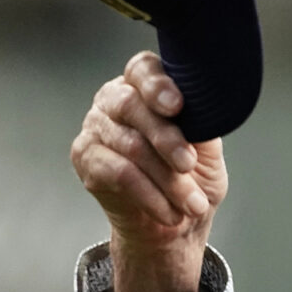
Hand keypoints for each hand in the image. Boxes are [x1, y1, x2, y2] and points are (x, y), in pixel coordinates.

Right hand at [72, 51, 226, 259]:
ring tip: (194, 204)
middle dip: (167, 138)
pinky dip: (150, 196)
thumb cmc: (194, 176)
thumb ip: (202, 122)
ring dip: (168, 180)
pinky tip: (170, 213)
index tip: (177, 106)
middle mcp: (115, 99)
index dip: (157, 84)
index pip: (143, 69)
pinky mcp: (84, 157)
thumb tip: (204, 109)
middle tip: (189, 165)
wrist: (177, 221)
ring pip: (131, 146)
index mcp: (145, 86)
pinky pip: (118, 174)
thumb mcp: (207, 148)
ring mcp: (95, 126)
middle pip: (131, 105)